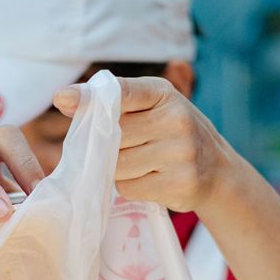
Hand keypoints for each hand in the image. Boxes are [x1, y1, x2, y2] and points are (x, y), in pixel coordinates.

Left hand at [53, 77, 235, 212]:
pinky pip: (129, 187)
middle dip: (109, 145)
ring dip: (118, 168)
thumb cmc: (172, 134)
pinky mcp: (180, 183)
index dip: (90, 97)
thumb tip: (64, 101)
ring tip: (143, 164)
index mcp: (164, 93)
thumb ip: (114, 104)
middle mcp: (176, 119)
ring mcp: (181, 153)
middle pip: (113, 136)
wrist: (217, 170)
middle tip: (129, 147)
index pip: (123, 92)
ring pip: (118, 165)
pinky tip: (149, 179)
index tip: (62, 98)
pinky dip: (130, 186)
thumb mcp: (153, 108)